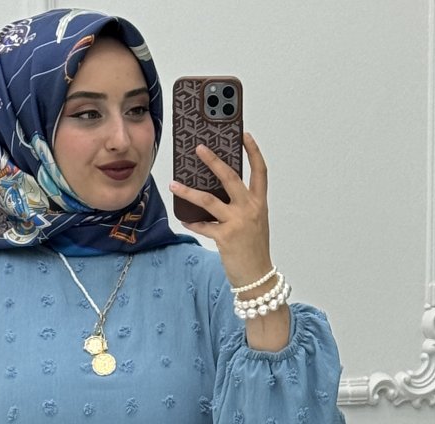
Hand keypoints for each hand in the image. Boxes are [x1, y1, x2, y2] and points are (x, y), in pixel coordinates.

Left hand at [170, 131, 272, 288]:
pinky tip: (184, 219)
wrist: (257, 278)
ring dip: (188, 191)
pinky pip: (203, 226)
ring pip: (209, 200)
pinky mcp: (225, 237)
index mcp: (259, 203)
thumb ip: (241, 206)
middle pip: (230, 177)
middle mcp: (250, 209)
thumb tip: (217, 192)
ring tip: (174, 184)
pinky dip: (192, 222)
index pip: (260, 171)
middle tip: (199, 148)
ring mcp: (237, 222)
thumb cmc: (254, 250)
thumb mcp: (254, 223)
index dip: (253, 151)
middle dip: (213, 160)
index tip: (244, 135)